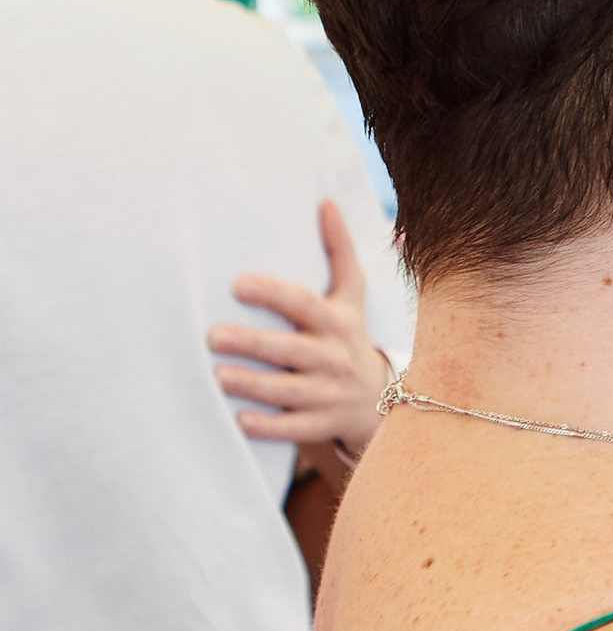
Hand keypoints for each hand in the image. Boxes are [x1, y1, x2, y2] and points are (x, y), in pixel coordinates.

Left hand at [209, 200, 388, 457]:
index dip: (272, 293)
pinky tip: (241, 420)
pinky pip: (294, 428)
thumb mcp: (351, 295)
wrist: (381, 399)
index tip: (236, 284)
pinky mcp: (321, 424)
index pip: (303, 304)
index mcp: (337, 322)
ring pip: (289, 391)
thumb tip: (325, 201)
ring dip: (254, 384)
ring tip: (218, 375)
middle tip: (213, 336)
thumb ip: (339, 250)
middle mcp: (334, 357)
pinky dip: (269, 426)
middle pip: (292, 350)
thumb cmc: (348, 335)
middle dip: (253, 343)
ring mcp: (328, 394)